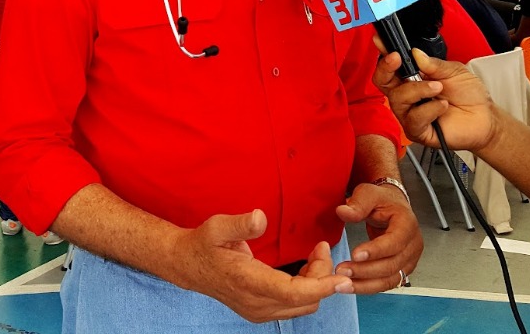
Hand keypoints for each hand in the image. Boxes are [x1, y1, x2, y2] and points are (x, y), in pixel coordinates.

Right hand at [168, 210, 351, 323]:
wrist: (187, 266)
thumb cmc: (204, 244)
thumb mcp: (217, 226)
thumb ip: (241, 223)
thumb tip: (262, 217)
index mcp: (248, 282)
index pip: (294, 293)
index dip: (322, 286)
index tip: (341, 277)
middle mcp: (256, 303)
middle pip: (306, 300)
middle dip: (322, 276)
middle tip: (320, 247)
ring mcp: (259, 312)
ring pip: (304, 306)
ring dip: (316, 284)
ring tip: (314, 256)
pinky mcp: (261, 312)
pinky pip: (295, 306)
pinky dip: (307, 290)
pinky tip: (303, 269)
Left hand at [334, 184, 422, 292]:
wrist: (392, 208)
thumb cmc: (382, 201)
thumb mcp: (369, 194)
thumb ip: (357, 203)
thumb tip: (343, 211)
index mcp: (407, 224)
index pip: (395, 242)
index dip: (376, 250)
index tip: (355, 254)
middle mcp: (413, 245)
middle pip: (392, 264)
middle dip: (365, 271)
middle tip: (341, 271)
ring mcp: (409, 260)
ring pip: (390, 279)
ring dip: (365, 284)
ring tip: (342, 284)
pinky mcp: (401, 269)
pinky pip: (386, 283)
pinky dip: (369, 287)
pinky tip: (351, 286)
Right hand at [371, 49, 501, 152]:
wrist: (484, 117)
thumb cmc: (468, 95)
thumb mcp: (454, 71)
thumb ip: (434, 63)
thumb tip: (415, 54)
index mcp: (412, 78)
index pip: (390, 67)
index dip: (383, 55)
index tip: (382, 43)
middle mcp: (407, 95)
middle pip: (382, 82)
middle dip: (386, 68)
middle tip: (398, 59)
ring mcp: (410, 113)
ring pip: (398, 99)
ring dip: (418, 89)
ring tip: (438, 87)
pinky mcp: (418, 131)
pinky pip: (414, 119)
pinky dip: (430, 109)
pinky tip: (443, 105)